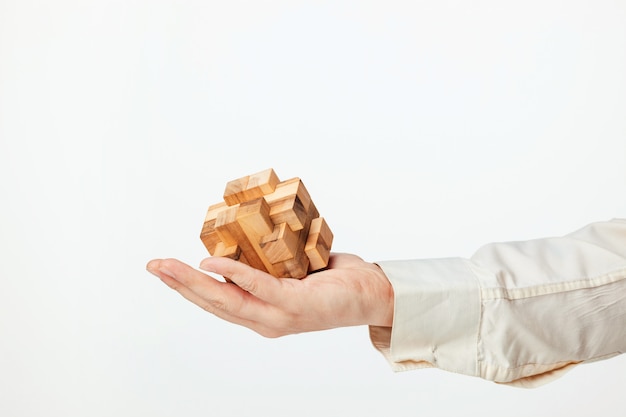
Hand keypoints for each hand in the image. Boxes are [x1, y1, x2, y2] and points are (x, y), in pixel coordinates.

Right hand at [146, 253, 393, 336]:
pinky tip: (209, 265)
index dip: (188, 288)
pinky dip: (231, 275)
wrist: (372, 294)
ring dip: (192, 281)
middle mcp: (265, 320)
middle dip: (178, 284)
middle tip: (152, 265)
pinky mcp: (294, 305)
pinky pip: (256, 287)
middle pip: (212, 303)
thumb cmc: (336, 281)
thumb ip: (269, 266)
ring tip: (167, 265)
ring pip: (226, 299)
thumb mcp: (294, 272)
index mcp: (262, 313)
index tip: (164, 271)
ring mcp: (278, 316)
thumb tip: (252, 243)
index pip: (218, 302)